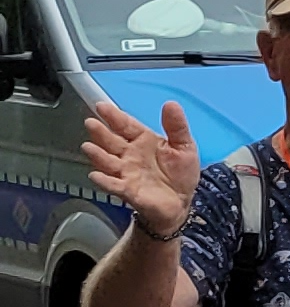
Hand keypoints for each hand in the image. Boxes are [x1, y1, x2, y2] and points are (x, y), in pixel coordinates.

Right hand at [81, 93, 202, 242]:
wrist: (181, 203)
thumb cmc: (179, 173)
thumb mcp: (184, 146)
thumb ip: (177, 127)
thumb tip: (171, 104)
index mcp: (143, 140)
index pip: (126, 125)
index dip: (114, 116)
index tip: (102, 106)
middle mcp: (130, 155)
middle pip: (112, 142)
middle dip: (101, 133)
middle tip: (91, 123)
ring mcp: (127, 173)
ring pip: (108, 162)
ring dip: (98, 155)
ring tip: (89, 147)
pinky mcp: (128, 191)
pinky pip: (114, 185)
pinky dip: (105, 181)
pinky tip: (96, 176)